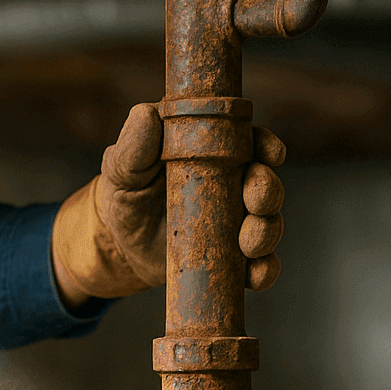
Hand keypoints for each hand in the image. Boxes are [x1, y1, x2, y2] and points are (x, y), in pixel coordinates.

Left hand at [50, 103, 286, 306]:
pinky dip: (263, 271)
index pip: (250, 141)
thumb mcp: (122, 168)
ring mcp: (236, 222)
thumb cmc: (124, 192)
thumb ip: (133, 145)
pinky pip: (259, 265)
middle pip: (265, 183)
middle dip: (268, 192)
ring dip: (267, 232)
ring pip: (268, 224)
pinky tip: (255, 275)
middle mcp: (233, 184)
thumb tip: (145, 114)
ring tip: (249, 243)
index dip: (266, 146)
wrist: (119, 243)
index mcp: (214, 151)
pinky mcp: (233, 257)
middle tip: (256, 203)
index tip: (272, 154)